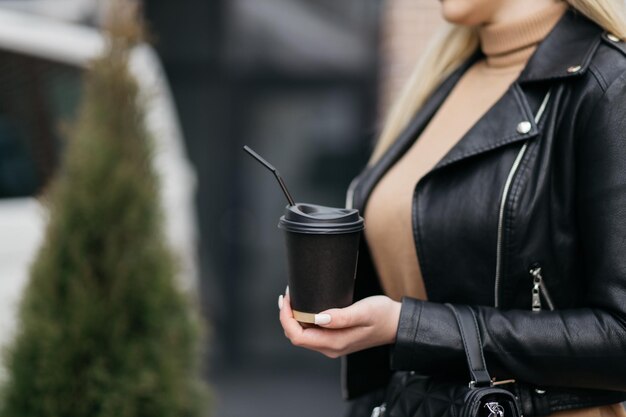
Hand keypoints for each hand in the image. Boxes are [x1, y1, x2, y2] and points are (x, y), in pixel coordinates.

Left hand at [278, 289, 400, 357]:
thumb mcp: (363, 312)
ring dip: (294, 318)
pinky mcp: (335, 339)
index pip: (298, 336)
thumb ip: (341, 317)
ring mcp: (332, 345)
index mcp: (334, 343)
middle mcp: (330, 348)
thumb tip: (318, 319)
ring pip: (303, 335)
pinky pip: (312, 332)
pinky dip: (304, 320)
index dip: (286, 318)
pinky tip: (305, 307)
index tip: (287, 299)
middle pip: (297, 336)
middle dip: (287, 317)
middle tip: (288, 295)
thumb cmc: (382, 316)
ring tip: (293, 298)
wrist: (396, 323)